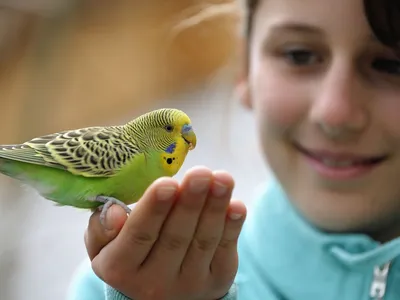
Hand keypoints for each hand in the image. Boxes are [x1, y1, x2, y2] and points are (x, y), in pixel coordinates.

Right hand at [84, 166, 246, 299]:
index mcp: (121, 268)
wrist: (158, 293)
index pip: (139, 235)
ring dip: (215, 208)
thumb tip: (114, 211)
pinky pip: (225, 251)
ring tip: (223, 179)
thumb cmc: (130, 255)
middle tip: (200, 173)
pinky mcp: (216, 281)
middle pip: (175, 237)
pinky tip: (236, 205)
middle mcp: (154, 282)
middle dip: (190, 203)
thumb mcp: (104, 247)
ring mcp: (189, 285)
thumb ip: (102, 228)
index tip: (167, 182)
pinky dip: (232, 227)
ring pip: (203, 241)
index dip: (154, 209)